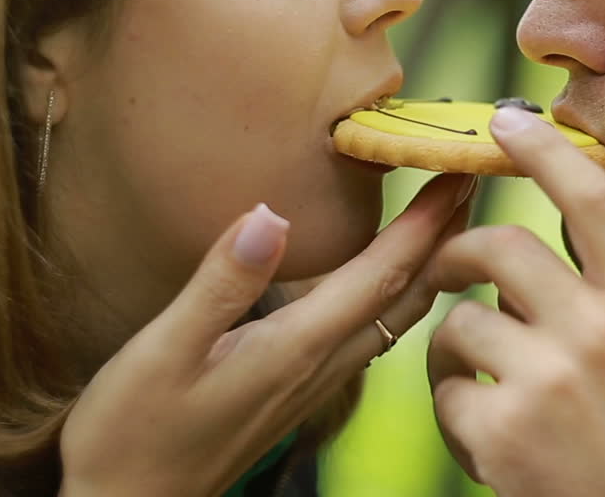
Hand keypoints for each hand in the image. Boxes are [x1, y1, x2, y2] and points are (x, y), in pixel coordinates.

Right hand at [59, 172, 474, 496]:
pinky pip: (370, 332)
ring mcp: (314, 381)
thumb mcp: (163, 349)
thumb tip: (272, 215)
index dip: (426, 221)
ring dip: (426, 263)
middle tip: (470, 177)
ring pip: (395, 316)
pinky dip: (396, 292)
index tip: (459, 171)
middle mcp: (320, 365)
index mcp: (297, 347)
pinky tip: (388, 277)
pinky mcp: (300, 390)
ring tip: (444, 216)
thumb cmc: (134, 433)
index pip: (383, 274)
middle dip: (445, 234)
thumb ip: (221, 284)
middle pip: (406, 293)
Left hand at [427, 108, 604, 496]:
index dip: (547, 153)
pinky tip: (491, 442)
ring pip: (460, 324)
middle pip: (501, 247)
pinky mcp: (503, 434)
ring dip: (457, 349)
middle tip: (446, 270)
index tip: (508, 122)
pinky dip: (458, 413)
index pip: (596, 201)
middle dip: (458, 253)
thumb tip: (524, 263)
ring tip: (483, 384)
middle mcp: (602, 331)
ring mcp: (550, 381)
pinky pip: (447, 393)